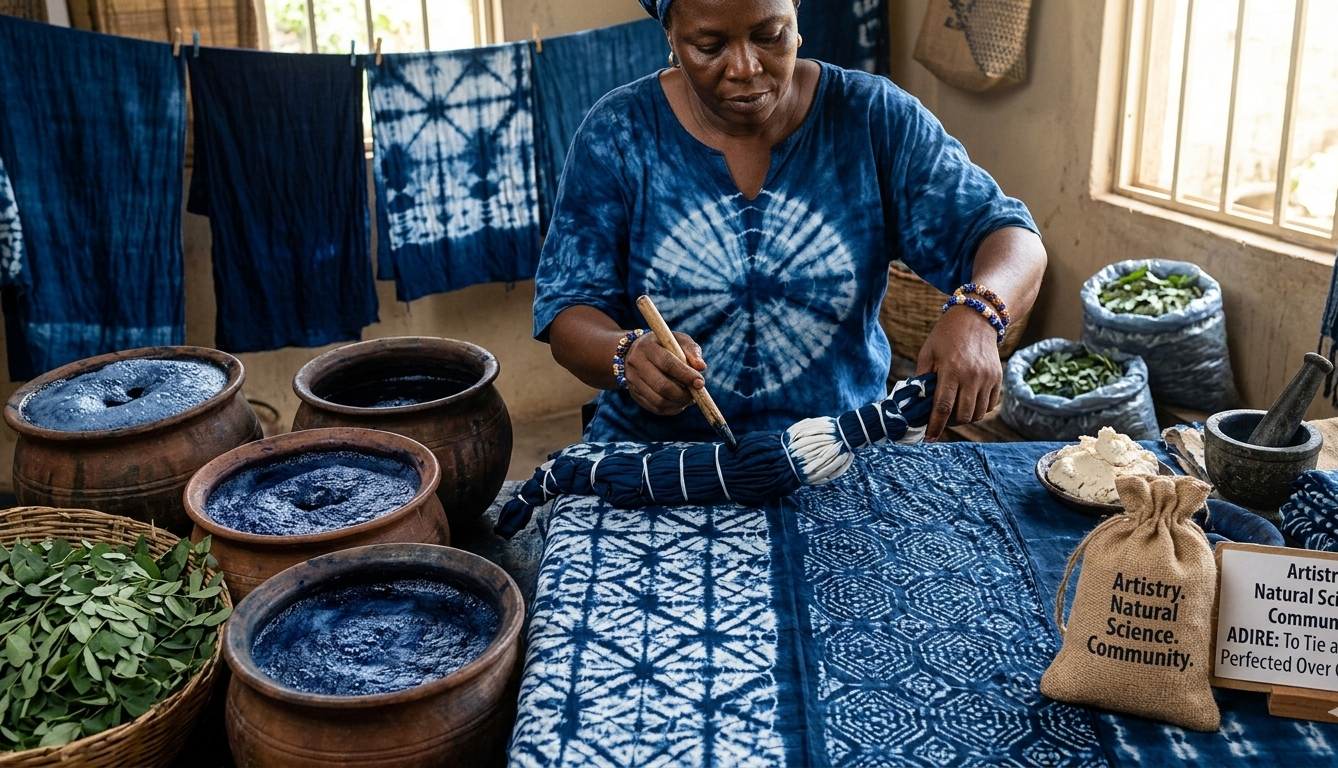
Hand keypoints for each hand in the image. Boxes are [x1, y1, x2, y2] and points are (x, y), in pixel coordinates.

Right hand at [624, 332, 706, 415]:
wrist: (637, 352)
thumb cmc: (665, 345)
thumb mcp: (678, 340)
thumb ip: (691, 351)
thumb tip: (701, 367)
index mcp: (647, 347)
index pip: (667, 363)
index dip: (685, 375)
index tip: (700, 383)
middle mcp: (636, 363)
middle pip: (661, 385)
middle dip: (683, 394)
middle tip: (697, 395)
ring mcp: (633, 380)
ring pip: (658, 400)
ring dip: (678, 403)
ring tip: (690, 399)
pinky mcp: (635, 394)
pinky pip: (655, 408)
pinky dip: (671, 409)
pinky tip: (680, 403)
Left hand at [916, 305, 1002, 440]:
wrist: (976, 317)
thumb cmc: (946, 335)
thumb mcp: (927, 353)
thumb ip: (921, 379)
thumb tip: (914, 404)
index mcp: (951, 370)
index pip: (943, 407)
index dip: (935, 426)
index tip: (928, 439)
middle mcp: (972, 376)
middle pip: (962, 415)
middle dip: (949, 423)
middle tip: (940, 419)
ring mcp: (988, 378)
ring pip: (977, 413)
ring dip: (964, 418)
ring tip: (954, 411)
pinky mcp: (998, 378)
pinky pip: (989, 405)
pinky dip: (978, 410)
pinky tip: (967, 402)